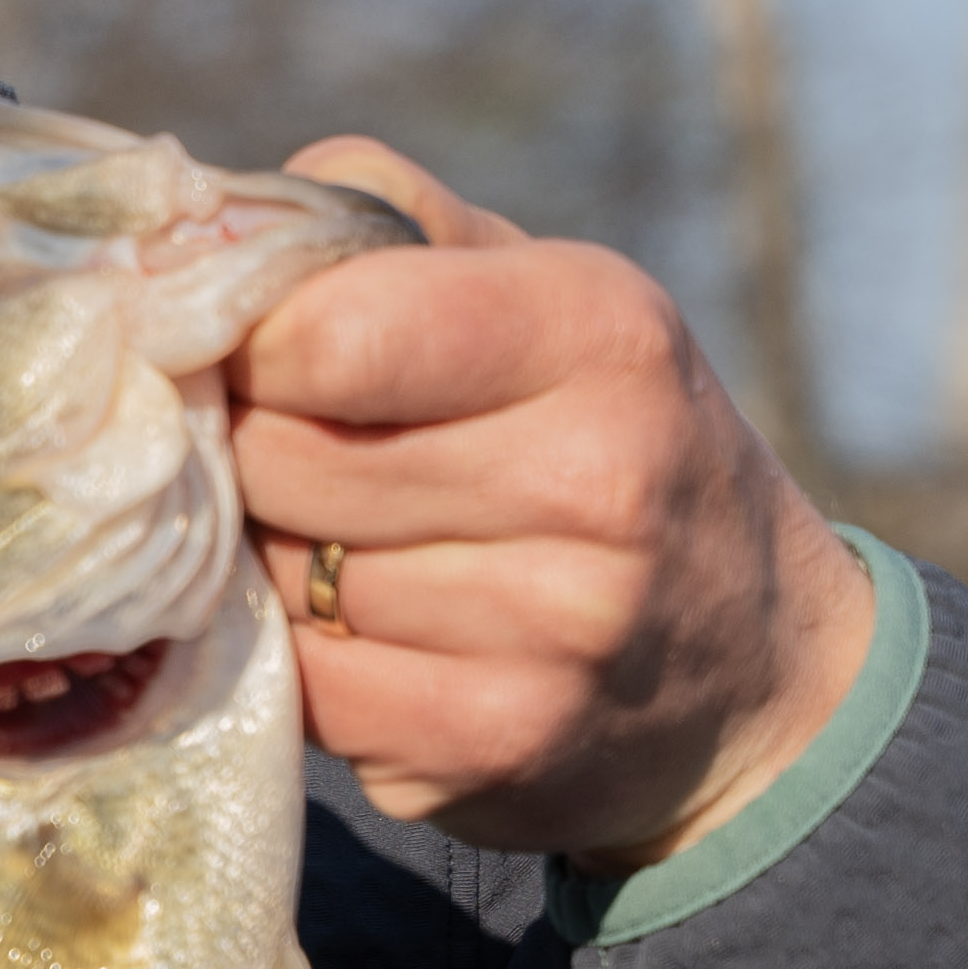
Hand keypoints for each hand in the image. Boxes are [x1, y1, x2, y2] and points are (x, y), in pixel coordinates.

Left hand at [233, 139, 874, 868]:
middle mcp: (594, 478)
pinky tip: (361, 633)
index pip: (330, 331)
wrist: (749, 666)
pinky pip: (304, 687)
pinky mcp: (495, 743)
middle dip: (251, 454)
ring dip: (274, 561)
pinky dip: (300, 659)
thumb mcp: (541, 293)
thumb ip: (386, 225)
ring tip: (346, 545)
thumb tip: (218, 226)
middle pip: (279, 457)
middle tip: (296, 456)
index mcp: (599, 332)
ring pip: (280, 575)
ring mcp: (553, 628)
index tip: (254, 356)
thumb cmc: (596, 437)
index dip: (250, 344)